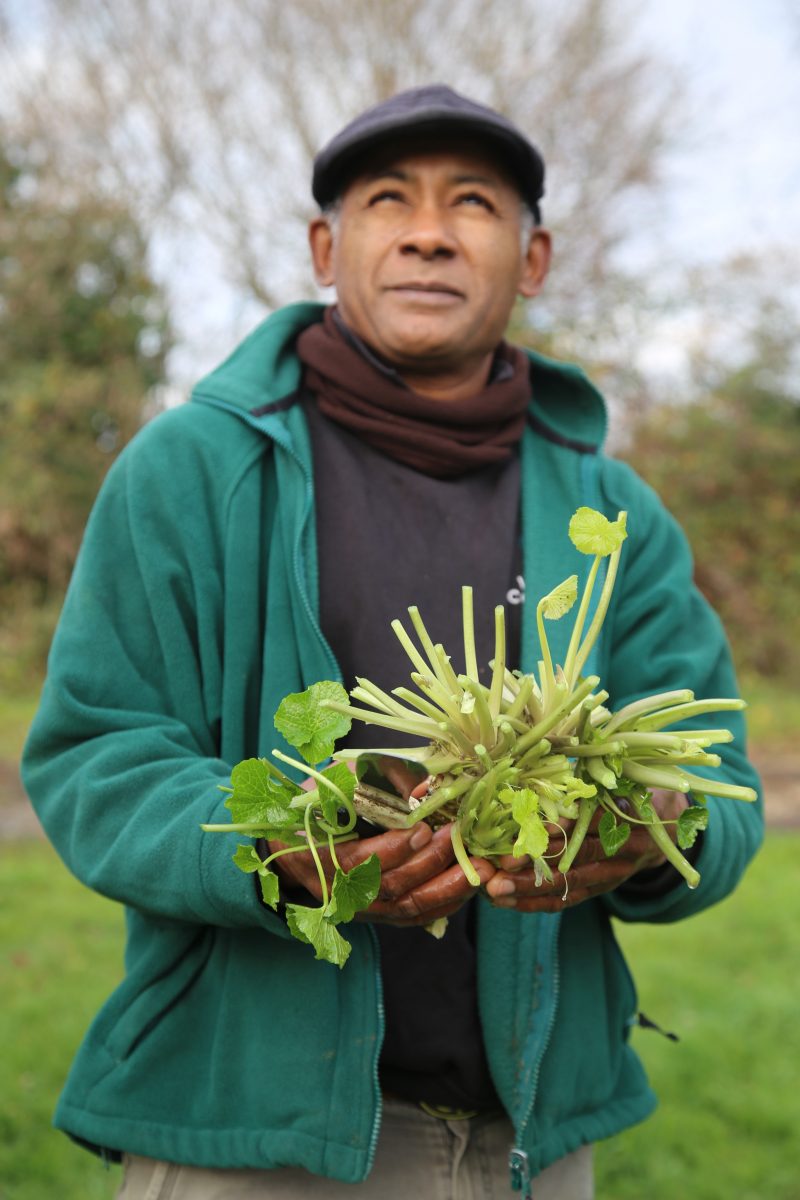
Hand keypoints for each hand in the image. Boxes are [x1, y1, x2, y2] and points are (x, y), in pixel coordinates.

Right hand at [270, 774, 495, 926]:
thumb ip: (374, 782)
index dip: (396, 847)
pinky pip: (415, 917)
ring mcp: (362, 908)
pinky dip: (444, 904)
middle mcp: (342, 891)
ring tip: (479, 867)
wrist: (290, 848)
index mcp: (322, 857)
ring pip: (409, 907)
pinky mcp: (379, 915)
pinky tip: (468, 886)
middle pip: (393, 886)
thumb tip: (423, 786)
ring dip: (448, 888)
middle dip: (430, 862)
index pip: (363, 861)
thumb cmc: (315, 808)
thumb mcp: (335, 785)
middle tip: (459, 838)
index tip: (424, 827)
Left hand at [484, 789, 688, 912]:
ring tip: (494, 890)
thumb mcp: (618, 777)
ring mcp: (611, 874)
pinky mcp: (600, 889)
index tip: (530, 831)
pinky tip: (505, 902)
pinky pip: (566, 900)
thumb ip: (589, 775)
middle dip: (536, 865)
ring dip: (528, 889)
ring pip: (567, 885)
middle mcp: (620, 849)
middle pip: (576, 860)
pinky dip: (534, 903)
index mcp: (625, 814)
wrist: (663, 829)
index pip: (591, 822)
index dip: (562, 827)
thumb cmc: (629, 790)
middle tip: (501, 866)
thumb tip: (545, 750)